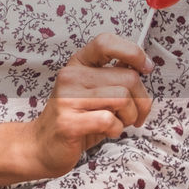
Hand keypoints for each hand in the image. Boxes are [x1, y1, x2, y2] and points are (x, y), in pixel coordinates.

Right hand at [27, 32, 153, 178]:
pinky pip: (109, 120)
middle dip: (141, 100)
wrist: (42, 146)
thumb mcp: (94, 90)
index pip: (106, 42)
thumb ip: (114, 76)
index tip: (146, 69)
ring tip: (120, 123)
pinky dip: (117, 129)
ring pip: (123, 98)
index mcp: (78, 63)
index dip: (133, 53)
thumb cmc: (77, 118)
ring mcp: (67, 99)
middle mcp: (71, 76)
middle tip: (134, 114)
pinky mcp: (68, 123)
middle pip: (128, 78)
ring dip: (130, 116)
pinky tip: (108, 131)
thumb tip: (144, 66)